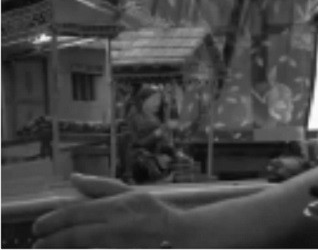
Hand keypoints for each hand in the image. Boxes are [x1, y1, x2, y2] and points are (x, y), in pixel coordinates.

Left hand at [32, 174, 186, 247]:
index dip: (53, 220)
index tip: (38, 226)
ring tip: (47, 249)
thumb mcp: (128, 191)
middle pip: (74, 235)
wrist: (177, 235)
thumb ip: (99, 186)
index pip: (76, 213)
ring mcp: (116, 245)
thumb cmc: (152, 210)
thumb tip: (73, 178)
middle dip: (51, 241)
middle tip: (37, 244)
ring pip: (81, 248)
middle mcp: (113, 227)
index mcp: (115, 207)